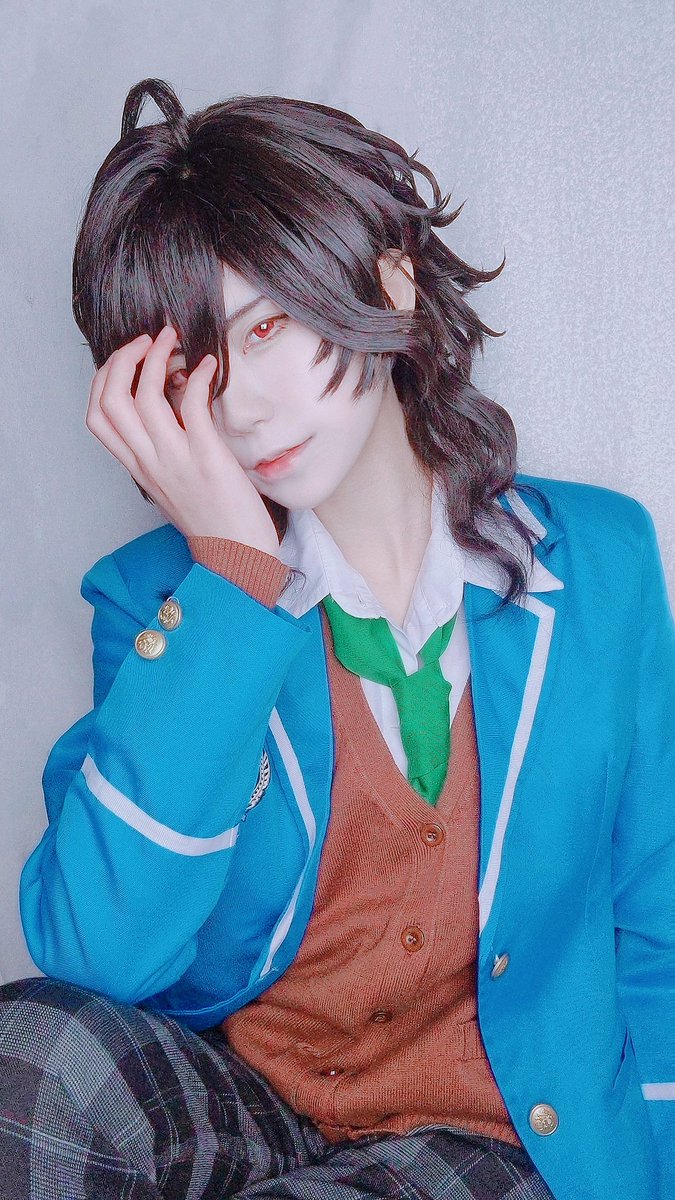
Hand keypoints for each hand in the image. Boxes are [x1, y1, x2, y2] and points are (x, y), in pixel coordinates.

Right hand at [85, 326, 280, 554]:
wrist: (238, 556)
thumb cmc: (212, 519)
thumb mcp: (172, 485)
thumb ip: (161, 451)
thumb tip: (171, 407)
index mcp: (138, 467)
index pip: (97, 418)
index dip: (103, 380)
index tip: (126, 360)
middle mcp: (150, 462)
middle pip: (110, 400)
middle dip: (122, 359)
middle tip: (147, 341)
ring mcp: (176, 460)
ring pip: (144, 397)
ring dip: (156, 358)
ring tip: (174, 341)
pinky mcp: (207, 457)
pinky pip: (193, 405)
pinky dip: (199, 377)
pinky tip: (210, 366)